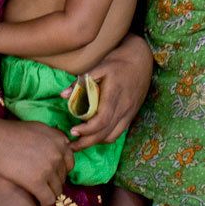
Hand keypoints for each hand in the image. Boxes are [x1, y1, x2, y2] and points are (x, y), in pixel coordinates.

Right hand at [0, 119, 73, 205]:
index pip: (69, 163)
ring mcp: (48, 168)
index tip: (53, 176)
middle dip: (55, 184)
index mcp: (59, 141)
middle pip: (63, 177)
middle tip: (47, 188)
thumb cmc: (11, 133)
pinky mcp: (37, 182)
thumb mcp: (38, 128)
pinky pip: (49, 199)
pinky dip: (47, 205)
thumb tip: (62, 144)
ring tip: (45, 200)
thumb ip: (52, 138)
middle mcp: (58, 154)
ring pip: (57, 190)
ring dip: (52, 196)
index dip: (61, 171)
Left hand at [66, 35, 152, 149]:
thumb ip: (81, 81)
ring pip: (112, 135)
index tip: (73, 131)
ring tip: (80, 143)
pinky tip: (95, 136)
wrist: (141, 60)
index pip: (102, 119)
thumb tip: (63, 95)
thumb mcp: (99, 66)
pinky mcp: (131, 114)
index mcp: (114, 94)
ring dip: (96, 142)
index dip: (87, 129)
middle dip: (87, 142)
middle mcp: (124, 106)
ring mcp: (129, 112)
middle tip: (71, 145)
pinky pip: (119, 132)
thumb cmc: (118, 61)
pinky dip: (106, 137)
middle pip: (105, 132)